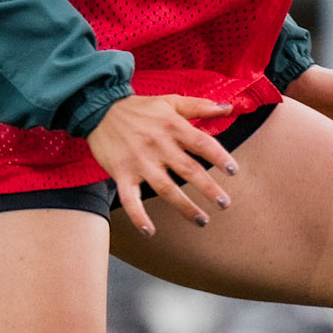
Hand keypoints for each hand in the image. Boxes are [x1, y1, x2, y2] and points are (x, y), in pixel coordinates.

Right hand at [87, 94, 237, 236]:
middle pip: (188, 169)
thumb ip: (200, 106)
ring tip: (202, 220)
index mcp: (172, 126)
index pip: (201, 143)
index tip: (233, 171)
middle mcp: (158, 145)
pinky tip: (150, 231)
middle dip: (208, 188)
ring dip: (184, 207)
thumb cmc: (138, 107)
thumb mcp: (170, 101)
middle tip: (225, 204)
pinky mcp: (121, 173)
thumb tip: (229, 107)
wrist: (98, 109)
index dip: (219, 157)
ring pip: (165, 188)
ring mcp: (139, 161)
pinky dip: (138, 216)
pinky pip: (130, 199)